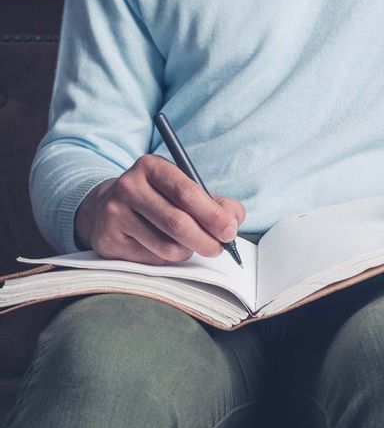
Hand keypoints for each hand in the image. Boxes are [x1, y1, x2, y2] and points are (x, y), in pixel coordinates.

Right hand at [75, 154, 245, 264]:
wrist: (106, 208)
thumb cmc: (159, 199)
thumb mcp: (184, 189)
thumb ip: (215, 203)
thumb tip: (232, 223)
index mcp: (151, 166)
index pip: (187, 192)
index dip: (212, 215)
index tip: (229, 231)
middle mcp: (129, 186)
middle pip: (178, 223)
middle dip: (207, 241)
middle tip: (219, 248)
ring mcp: (114, 214)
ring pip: (167, 247)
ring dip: (187, 252)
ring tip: (187, 244)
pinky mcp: (108, 241)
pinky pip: (152, 260)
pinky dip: (167, 259)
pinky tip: (161, 247)